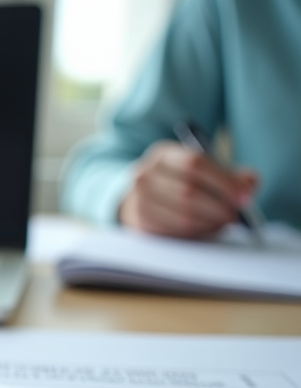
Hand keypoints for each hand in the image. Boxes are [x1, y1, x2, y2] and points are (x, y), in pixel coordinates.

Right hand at [118, 140, 257, 237]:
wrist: (140, 199)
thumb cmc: (179, 184)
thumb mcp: (201, 171)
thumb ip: (229, 174)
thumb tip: (249, 184)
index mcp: (163, 154)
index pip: (194, 163)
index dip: (223, 181)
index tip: (244, 196)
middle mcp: (145, 173)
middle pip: (188, 191)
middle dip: (219, 206)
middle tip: (236, 215)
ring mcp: (138, 199)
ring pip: (182, 215)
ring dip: (209, 222)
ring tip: (222, 222)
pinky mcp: (139, 222)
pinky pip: (173, 231)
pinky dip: (196, 232)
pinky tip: (205, 228)